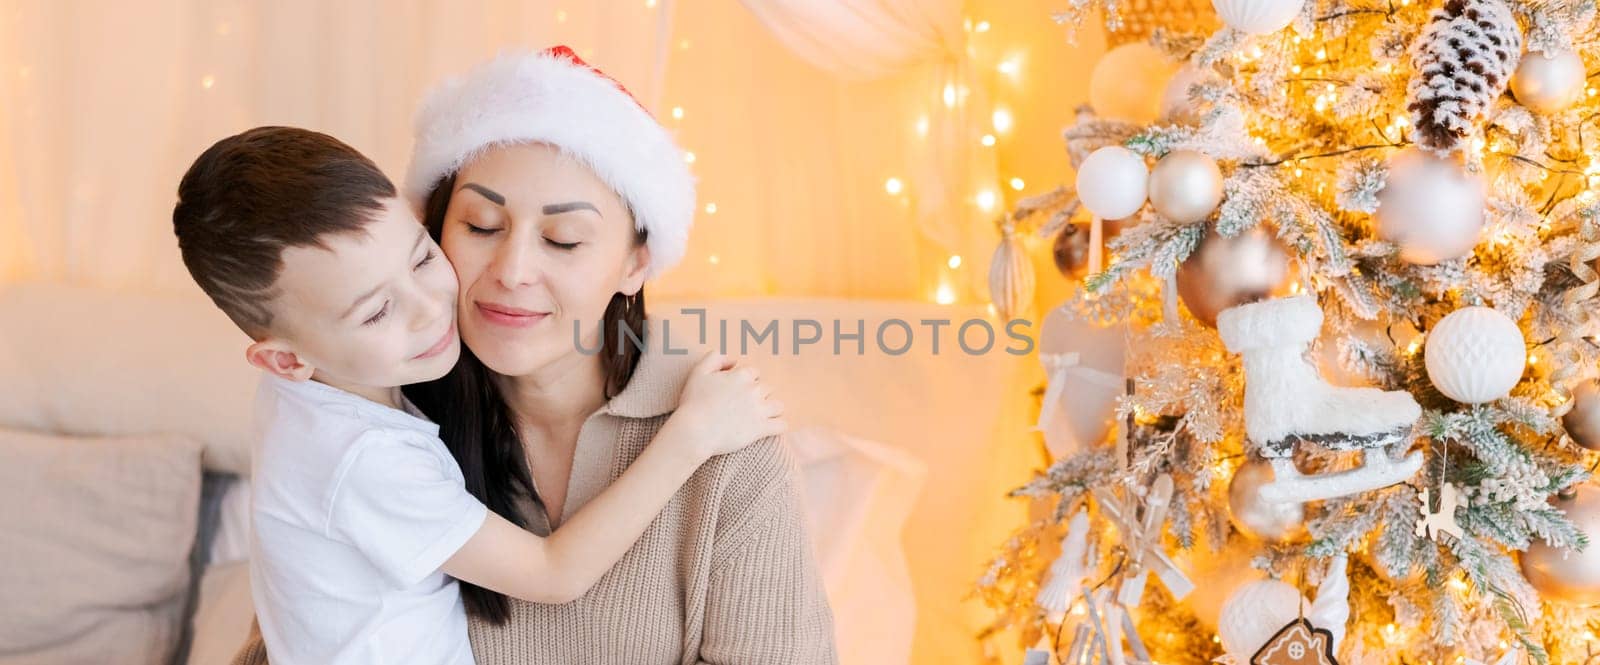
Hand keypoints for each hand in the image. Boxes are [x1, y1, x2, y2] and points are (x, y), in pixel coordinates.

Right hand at [668, 350, 785, 458]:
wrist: (694, 431)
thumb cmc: (693, 402)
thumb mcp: (698, 372)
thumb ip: (714, 358)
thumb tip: (733, 360)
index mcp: (741, 375)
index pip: (754, 373)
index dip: (747, 380)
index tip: (738, 390)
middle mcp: (754, 390)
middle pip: (766, 388)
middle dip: (759, 395)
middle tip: (747, 405)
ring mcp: (759, 410)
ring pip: (778, 405)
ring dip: (772, 409)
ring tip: (762, 416)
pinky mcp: (761, 429)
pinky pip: (781, 425)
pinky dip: (779, 425)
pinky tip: (772, 428)